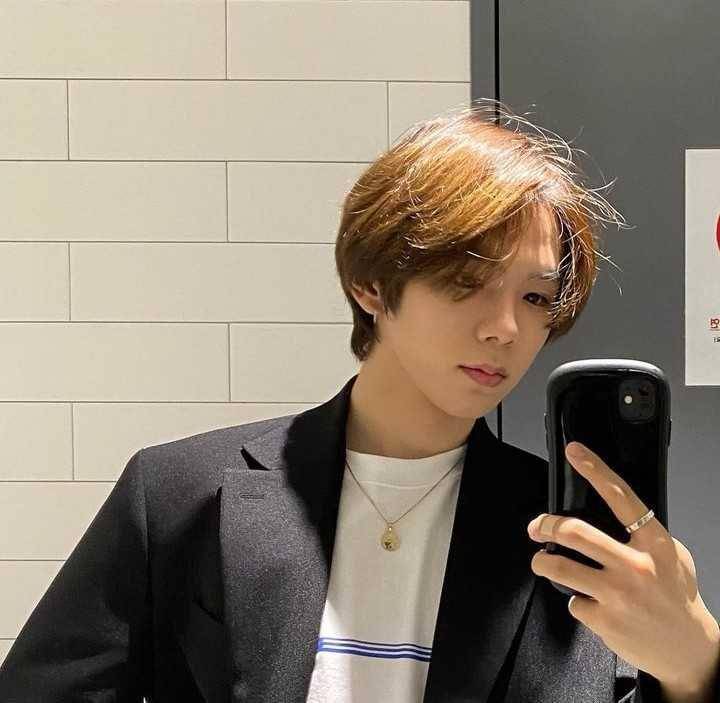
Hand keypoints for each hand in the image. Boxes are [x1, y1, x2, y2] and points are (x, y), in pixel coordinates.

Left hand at [527, 441, 719, 693]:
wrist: (689, 650)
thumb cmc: (677, 597)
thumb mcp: (671, 556)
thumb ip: (642, 534)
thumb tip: (608, 510)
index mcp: (653, 543)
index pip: (620, 497)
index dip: (595, 470)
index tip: (575, 452)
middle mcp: (635, 566)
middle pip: (574, 532)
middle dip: (545, 525)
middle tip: (536, 527)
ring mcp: (618, 594)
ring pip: (558, 566)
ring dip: (542, 562)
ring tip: (542, 561)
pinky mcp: (604, 620)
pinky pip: (572, 601)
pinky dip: (576, 600)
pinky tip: (591, 604)